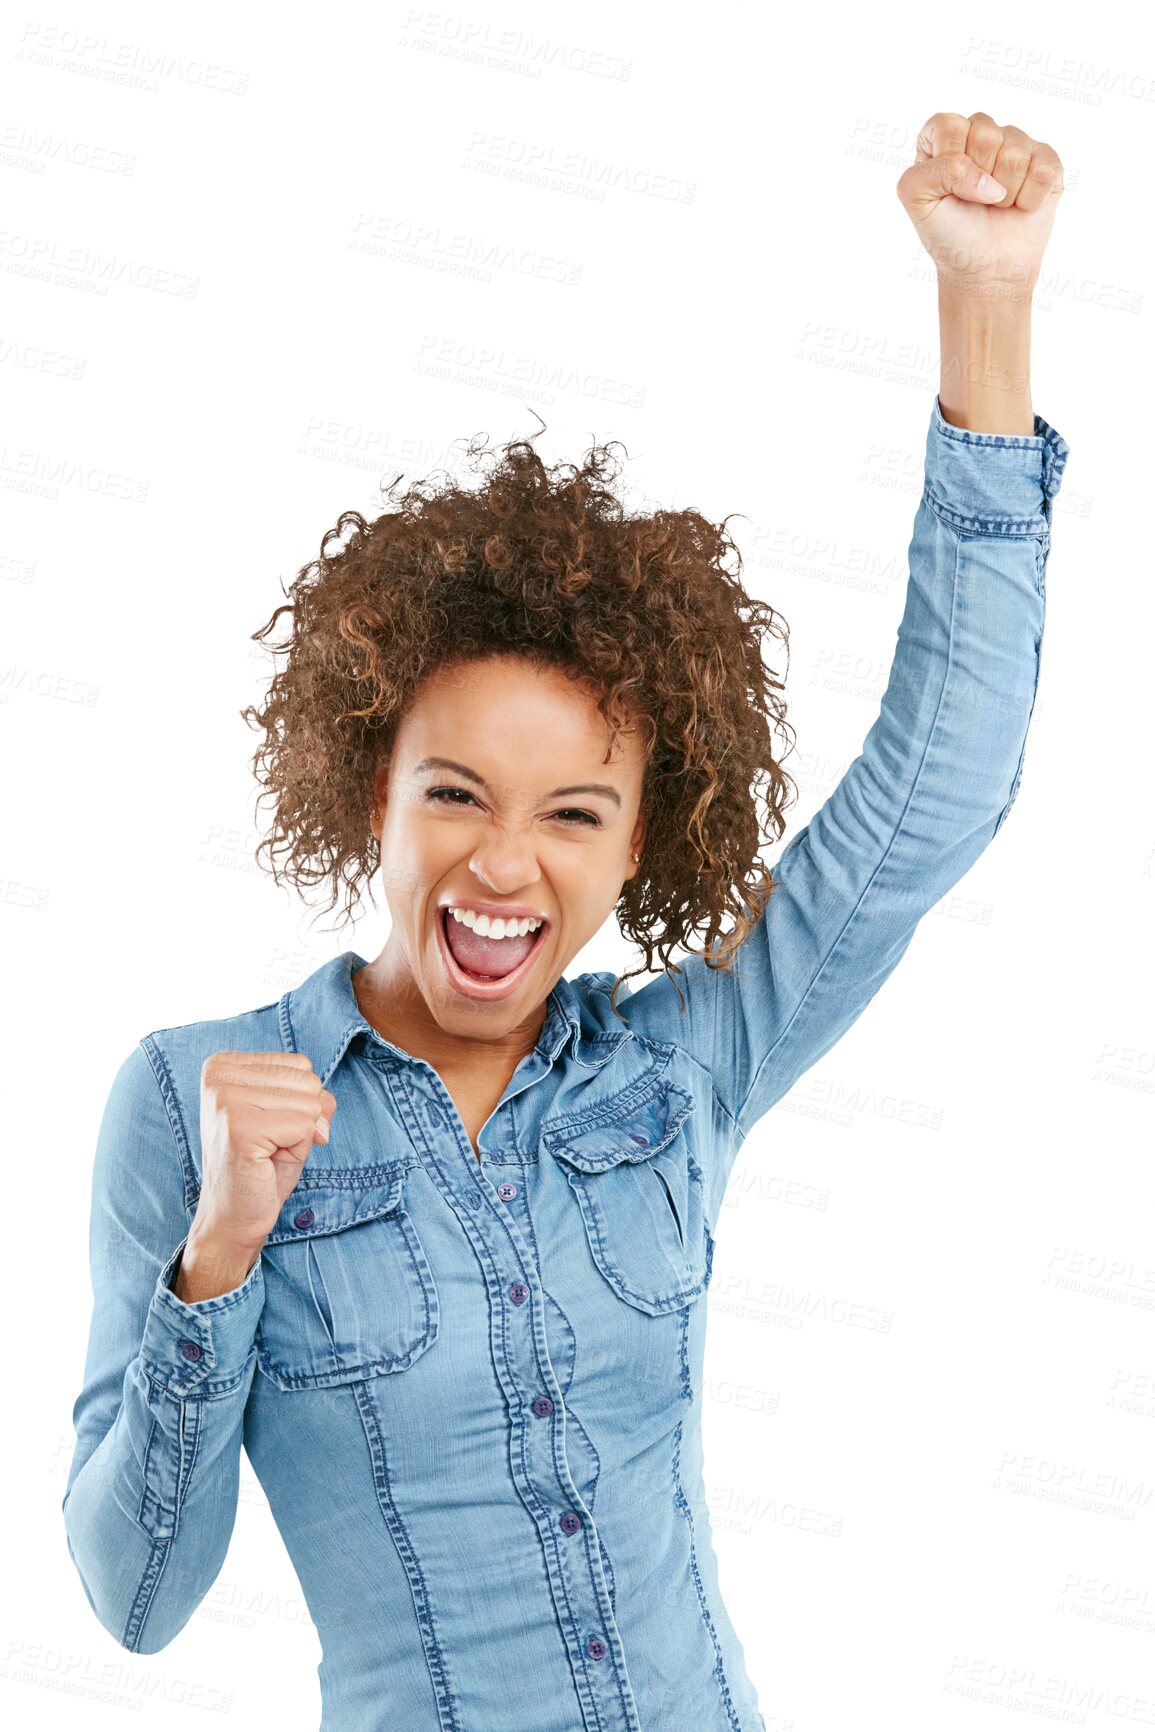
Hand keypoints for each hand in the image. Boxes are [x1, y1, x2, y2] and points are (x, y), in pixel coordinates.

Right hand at [191, 1051, 335, 1255]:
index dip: (298, 1103)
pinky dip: (296, 1151)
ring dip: (299, 1137)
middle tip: (268, 1145)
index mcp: (224, 1065)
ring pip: (310, 1103)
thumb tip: (323, 1106)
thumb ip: (314, 1095)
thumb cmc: (262, 1166)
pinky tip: (266, 1163)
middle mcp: (219, 1075)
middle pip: (308, 1081)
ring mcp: (226, 1099)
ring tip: (266, 1153)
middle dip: (302, 1120)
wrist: (232, 1218)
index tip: (267, 1127)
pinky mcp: (240, 1127)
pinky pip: (305, 1127)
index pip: (300, 1064)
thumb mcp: (291, 1117)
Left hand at [897, 111, 1064, 300]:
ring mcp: (1017, 144)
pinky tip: (1021, 207)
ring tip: (998, 205)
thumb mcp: (917, 200)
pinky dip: (1030, 199)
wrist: (985, 269)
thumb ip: (932, 171)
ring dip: (1004, 193)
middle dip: (978, 179)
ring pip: (1016, 152)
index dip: (951, 162)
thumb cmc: (949, 234)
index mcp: (945, 137)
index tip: (949, 191)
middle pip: (985, 133)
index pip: (949, 126)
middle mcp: (981, 133)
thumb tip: (987, 181)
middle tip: (976, 201)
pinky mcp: (1047, 161)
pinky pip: (1044, 169)